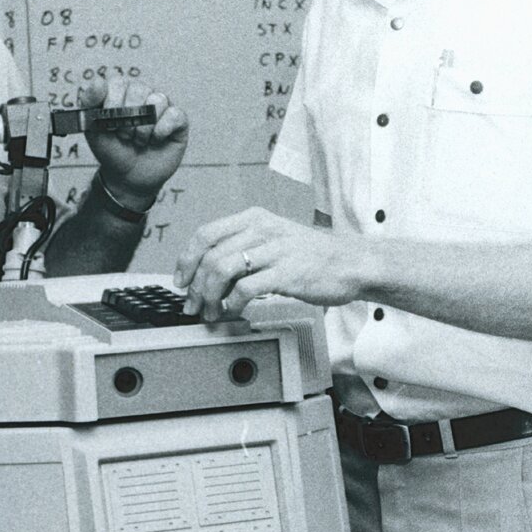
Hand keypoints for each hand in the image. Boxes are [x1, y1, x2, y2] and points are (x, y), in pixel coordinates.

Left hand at [78, 74, 187, 207]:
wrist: (128, 177)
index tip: (107, 124)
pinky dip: (161, 130)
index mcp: (121, 90)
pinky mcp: (178, 120)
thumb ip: (90, 103)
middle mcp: (143, 93)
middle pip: (139, 89)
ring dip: (144, 127)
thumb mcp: (93, 129)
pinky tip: (155, 140)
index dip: (112, 105)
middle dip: (128, 119)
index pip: (118, 82)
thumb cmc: (112, 150)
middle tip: (124, 135)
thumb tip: (97, 81)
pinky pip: (175, 114)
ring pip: (158, 100)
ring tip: (139, 139)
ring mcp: (162, 106)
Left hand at [174, 207, 361, 320]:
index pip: (206, 233)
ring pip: (223, 270)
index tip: (180, 280)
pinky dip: (233, 304)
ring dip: (210, 297)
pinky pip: (246, 289)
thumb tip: (209, 275)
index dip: (186, 259)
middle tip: (193, 305)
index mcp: (254, 218)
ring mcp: (274, 250)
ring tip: (212, 312)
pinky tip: (234, 311)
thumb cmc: (312, 255)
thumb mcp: (273, 240)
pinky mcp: (286, 273)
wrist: (351, 263)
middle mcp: (262, 229)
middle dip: (195, 286)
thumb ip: (243, 250)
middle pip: (210, 255)